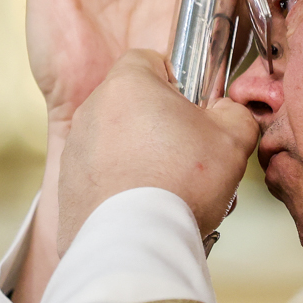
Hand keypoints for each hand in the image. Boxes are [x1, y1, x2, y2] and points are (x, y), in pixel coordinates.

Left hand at [57, 50, 260, 255]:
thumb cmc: (181, 182)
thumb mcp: (232, 138)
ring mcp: (76, 148)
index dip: (175, 79)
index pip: (148, 59)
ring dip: (138, 156)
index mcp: (128, 84)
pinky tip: (143, 208)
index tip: (190, 106)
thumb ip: (235, 112)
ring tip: (167, 188)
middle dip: (158, 123)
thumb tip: (227, 112)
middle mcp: (93, 110)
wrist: (135, 242)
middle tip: (186, 153)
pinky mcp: (68, 185)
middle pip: (131, 103)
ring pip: (115, 140)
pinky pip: (99, 176)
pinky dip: (118, 187)